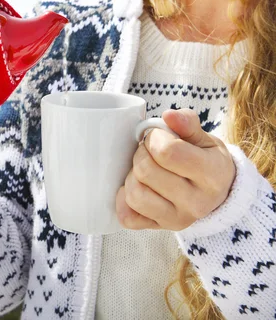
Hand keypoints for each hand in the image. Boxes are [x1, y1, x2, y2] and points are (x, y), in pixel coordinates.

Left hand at [116, 109, 235, 230]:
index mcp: (211, 174)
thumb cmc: (207, 161)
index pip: (168, 152)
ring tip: (143, 170)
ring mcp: (178, 219)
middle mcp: (196, 202)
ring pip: (134, 195)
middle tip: (148, 152)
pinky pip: (127, 218)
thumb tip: (169, 115)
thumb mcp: (205, 138)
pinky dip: (124, 201)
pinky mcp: (159, 228)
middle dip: (140, 154)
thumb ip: (188, 123)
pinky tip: (136, 188)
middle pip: (146, 171)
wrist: (219, 194)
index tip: (157, 136)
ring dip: (132, 176)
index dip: (154, 138)